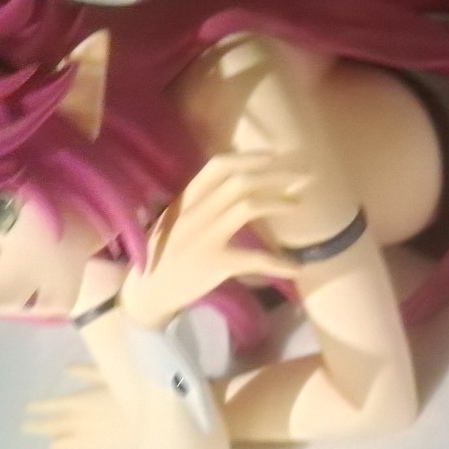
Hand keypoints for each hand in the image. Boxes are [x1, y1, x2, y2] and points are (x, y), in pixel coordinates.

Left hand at [22, 366, 136, 448]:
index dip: (38, 409)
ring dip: (54, 442)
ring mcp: (88, 443)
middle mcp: (79, 424)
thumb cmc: (134, 393)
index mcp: (80, 402)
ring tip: (49, 442)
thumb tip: (66, 369)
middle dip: (36, 428)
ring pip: (63, 445)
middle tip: (24, 429)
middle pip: (52, 428)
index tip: (26, 411)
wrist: (155, 424)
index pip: (52, 407)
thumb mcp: (112, 374)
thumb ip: (88, 371)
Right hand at [119, 151, 301, 330]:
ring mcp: (204, 237)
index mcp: (186, 200)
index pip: (217, 166)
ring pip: (247, 207)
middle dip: (275, 175)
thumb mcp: (174, 220)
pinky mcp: (214, 264)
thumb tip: (231, 185)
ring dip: (278, 203)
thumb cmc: (163, 255)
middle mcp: (194, 212)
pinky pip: (253, 259)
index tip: (273, 156)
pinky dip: (278, 262)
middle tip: (301, 177)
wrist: (147, 293)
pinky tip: (296, 267)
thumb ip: (197, 202)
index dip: (248, 157)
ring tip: (296, 205)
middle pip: (239, 182)